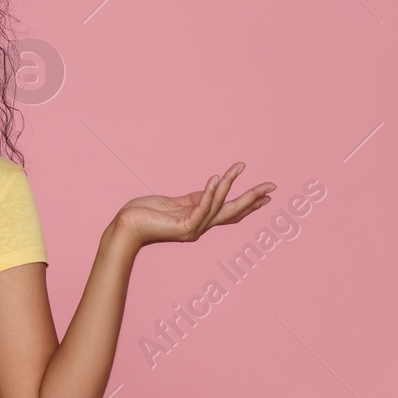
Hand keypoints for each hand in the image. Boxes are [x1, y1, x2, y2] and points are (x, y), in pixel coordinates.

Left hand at [113, 162, 275, 247]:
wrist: (126, 227)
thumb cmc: (146, 214)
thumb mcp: (177, 203)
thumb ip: (196, 198)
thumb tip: (215, 186)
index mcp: (200, 220)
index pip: (230, 212)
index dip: (250, 203)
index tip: (268, 195)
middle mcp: (200, 227)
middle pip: (233, 211)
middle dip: (252, 198)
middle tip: (271, 186)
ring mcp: (192, 229)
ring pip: (218, 206)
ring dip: (229, 186)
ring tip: (238, 168)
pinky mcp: (182, 227)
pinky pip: (200, 208)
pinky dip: (209, 193)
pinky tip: (215, 178)